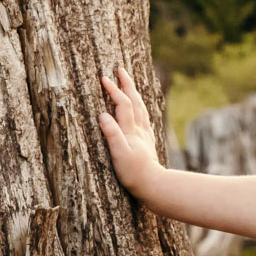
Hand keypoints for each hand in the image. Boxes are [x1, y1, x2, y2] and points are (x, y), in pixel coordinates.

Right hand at [98, 64, 162, 197]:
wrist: (153, 185)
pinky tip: (139, 110)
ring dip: (134, 94)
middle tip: (121, 70)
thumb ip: (112, 134)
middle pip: (135, 102)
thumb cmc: (134, 173)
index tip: (104, 78)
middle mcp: (140, 129)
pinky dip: (140, 108)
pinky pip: (144, 118)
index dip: (114, 90)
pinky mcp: (147, 142)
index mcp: (131, 130)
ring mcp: (145, 135)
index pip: (122, 104)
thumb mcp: (118, 154)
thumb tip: (102, 115)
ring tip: (130, 84)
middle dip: (127, 85)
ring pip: (141, 108)